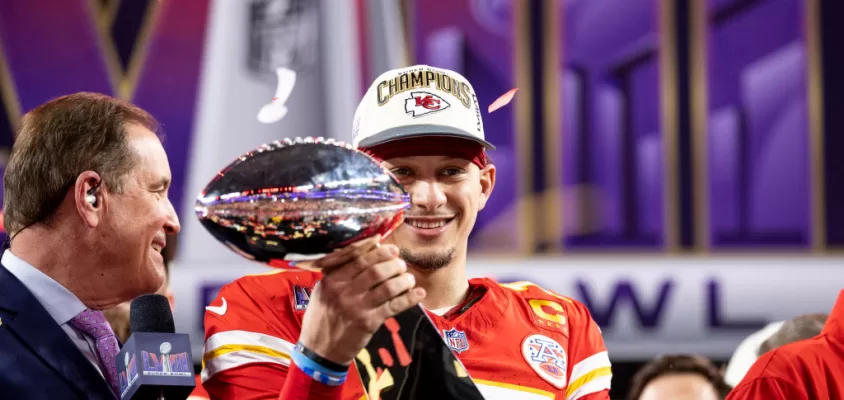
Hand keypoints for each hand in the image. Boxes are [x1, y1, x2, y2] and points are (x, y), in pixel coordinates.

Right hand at [298, 235, 425, 365]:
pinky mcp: (368, 322)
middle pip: (376, 271)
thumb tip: (368, 250)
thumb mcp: (323, 291)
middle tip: (401, 264)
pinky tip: (419, 293)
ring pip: (387, 287)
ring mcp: (356, 307)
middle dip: (394, 264)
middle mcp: (343, 291)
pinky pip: (394, 306)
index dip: (379, 252)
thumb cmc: (323, 316)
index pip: (358, 258)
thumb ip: (340, 272)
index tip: (392, 249)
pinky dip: (409, 298)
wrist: (320, 349)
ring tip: (409, 278)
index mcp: (332, 280)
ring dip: (404, 280)